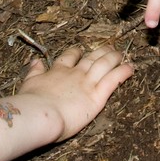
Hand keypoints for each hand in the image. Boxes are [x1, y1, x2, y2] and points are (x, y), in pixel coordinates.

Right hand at [19, 45, 133, 140]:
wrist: (40, 113)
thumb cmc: (31, 103)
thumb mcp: (28, 83)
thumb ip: (34, 71)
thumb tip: (35, 60)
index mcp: (58, 71)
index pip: (69, 57)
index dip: (76, 52)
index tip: (80, 50)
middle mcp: (75, 73)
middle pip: (91, 57)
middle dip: (100, 51)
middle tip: (108, 47)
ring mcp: (87, 82)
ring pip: (104, 64)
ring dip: (114, 57)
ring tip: (121, 54)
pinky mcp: (97, 95)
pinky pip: (114, 79)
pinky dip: (123, 71)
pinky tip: (131, 67)